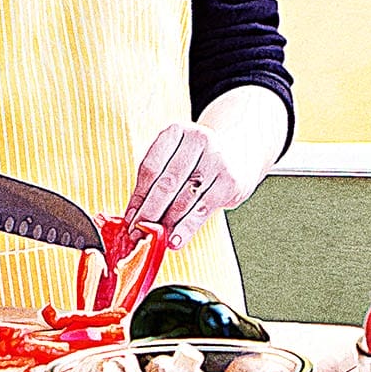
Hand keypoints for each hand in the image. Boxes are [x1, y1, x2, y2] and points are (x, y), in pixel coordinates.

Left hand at [125, 124, 245, 250]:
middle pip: (166, 184)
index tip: (129, 217)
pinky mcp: (230, 181)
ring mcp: (217, 160)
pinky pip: (202, 210)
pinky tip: (175, 240)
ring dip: (165, 223)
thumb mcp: (176, 156)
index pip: (150, 167)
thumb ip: (156, 179)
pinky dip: (186, 228)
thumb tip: (134, 214)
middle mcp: (199, 140)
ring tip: (153, 239)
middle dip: (149, 213)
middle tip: (137, 232)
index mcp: (177, 131)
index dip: (138, 196)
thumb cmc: (199, 157)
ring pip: (184, 199)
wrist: (241, 149)